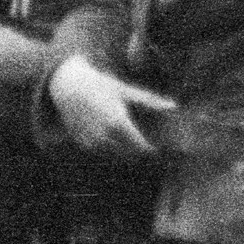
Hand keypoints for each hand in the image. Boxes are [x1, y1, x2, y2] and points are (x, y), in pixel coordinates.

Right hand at [49, 58, 171, 154]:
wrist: (69, 88)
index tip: (161, 148)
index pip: (141, 147)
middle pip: (130, 155)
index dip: (152, 150)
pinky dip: (111, 149)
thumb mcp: (126, 91)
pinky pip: (102, 153)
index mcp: (118, 123)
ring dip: (126, 153)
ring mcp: (91, 143)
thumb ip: (150, 101)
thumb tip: (174, 106)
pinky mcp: (82, 145)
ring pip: (116, 156)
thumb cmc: (101, 86)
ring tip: (135, 143)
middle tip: (151, 147)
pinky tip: (117, 140)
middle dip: (140, 152)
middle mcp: (104, 137)